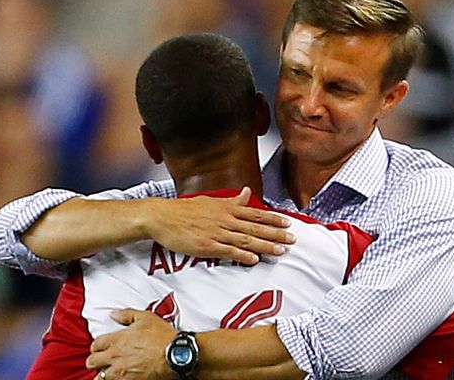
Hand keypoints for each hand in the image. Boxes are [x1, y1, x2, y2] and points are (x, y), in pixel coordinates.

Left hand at [86, 309, 176, 379]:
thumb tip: (113, 314)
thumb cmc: (162, 336)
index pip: (95, 345)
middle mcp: (115, 356)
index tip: (101, 347)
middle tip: (101, 360)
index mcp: (117, 340)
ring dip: (103, 373)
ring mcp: (120, 372)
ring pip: (100, 376)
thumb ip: (126, 315)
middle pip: (92, 362)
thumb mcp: (145, 318)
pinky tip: (120, 377)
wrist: (174, 354)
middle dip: (95, 360)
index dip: (97, 346)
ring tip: (109, 371)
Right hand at [145, 186, 294, 264]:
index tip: (288, 223)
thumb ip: (232, 200)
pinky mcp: (206, 246)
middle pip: (254, 228)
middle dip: (275, 234)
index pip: (255, 214)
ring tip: (280, 251)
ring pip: (244, 240)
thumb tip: (248, 193)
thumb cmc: (184, 210)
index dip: (273, 219)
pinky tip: (253, 260)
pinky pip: (227, 251)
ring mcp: (216, 233)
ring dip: (264, 246)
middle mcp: (224, 220)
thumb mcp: (211, 201)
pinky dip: (241, 256)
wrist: (161, 217)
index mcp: (226, 208)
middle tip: (292, 239)